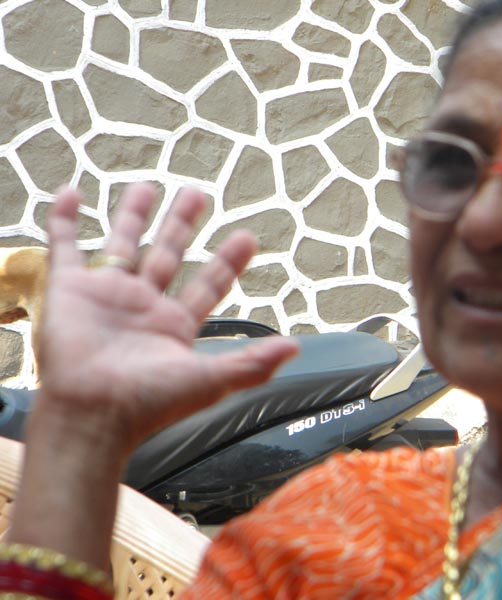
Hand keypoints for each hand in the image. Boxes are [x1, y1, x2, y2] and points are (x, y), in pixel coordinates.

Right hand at [37, 183, 298, 453]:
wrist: (92, 413)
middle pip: (168, 254)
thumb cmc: (149, 403)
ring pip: (124, 243)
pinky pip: (66, 245)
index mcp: (175, 325)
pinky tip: (72, 193)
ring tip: (149, 187)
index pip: (208, 284)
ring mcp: (107, 295)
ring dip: (135, 215)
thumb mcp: (210, 381)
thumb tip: (295, 348)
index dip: (228, 262)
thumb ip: (253, 363)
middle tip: (198, 194)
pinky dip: (64, 220)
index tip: (246, 237)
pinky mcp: (69, 289)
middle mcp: (143, 306)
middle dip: (183, 224)